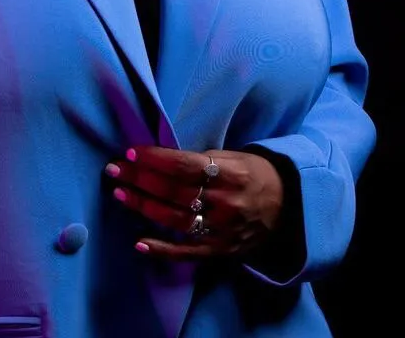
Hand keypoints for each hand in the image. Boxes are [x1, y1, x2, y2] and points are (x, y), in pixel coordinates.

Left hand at [104, 146, 284, 260]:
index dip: (156, 159)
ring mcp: (222, 230)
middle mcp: (226, 203)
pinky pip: (187, 252)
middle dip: (141, 179)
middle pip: (175, 192)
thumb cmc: (255, 174)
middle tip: (115, 170)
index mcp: (231, 173)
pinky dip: (162, 249)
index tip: (132, 152)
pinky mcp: (221, 251)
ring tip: (120, 194)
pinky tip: (139, 241)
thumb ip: (203, 160)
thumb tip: (163, 156)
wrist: (289, 208)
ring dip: (144, 207)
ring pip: (176, 219)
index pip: (185, 166)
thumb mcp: (236, 157)